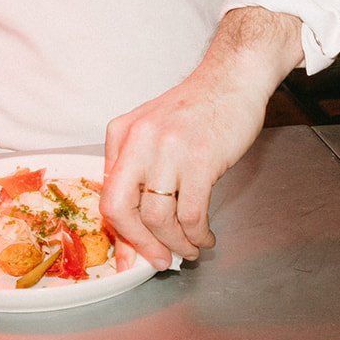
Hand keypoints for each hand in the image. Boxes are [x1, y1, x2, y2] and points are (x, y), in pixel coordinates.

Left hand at [100, 7, 299, 270]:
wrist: (232, 80)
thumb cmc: (196, 110)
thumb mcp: (153, 132)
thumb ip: (139, 173)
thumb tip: (135, 228)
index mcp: (121, 134)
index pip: (107, 195)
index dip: (121, 234)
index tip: (133, 257)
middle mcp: (138, 140)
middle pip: (119, 208)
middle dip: (138, 244)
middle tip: (158, 260)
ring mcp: (168, 148)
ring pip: (158, 217)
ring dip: (176, 243)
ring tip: (190, 248)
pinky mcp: (200, 158)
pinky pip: (191, 213)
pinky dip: (198, 234)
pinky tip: (206, 236)